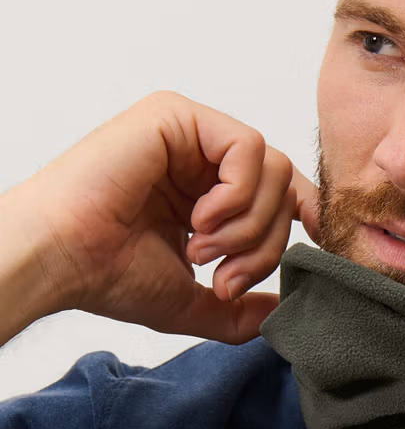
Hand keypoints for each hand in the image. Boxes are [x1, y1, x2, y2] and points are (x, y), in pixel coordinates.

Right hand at [4, 91, 318, 344]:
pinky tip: (200, 220)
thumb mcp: (189, 300)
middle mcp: (202, 157)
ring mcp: (191, 133)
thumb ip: (236, 307)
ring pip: (273, 168)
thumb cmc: (110, 275)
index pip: (280, 189)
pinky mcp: (178, 116)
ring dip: (247, 224)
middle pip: (283, 186)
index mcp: (206, 189)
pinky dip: (237, 194)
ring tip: (202, 251)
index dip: (306, 214)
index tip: (318, 243)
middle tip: (225, 278)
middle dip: (265, 244)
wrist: (61, 259)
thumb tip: (279, 313)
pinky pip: (248, 148)